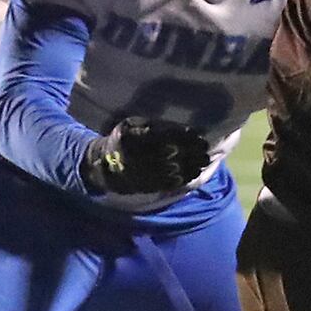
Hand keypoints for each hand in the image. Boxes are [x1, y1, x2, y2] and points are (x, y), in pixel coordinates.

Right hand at [83, 117, 210, 194]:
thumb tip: (185, 130)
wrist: (104, 165)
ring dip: (190, 166)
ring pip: (170, 169)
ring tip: (204, 161)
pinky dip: (183, 179)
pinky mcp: (144, 186)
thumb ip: (156, 126)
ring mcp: (139, 172)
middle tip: (205, 150)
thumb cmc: (125, 139)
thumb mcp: (133, 125)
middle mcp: (134, 154)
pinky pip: (166, 183)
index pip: (163, 136)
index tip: (198, 136)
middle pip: (168, 153)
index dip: (182, 137)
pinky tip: (194, 173)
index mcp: (131, 135)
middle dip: (190, 152)